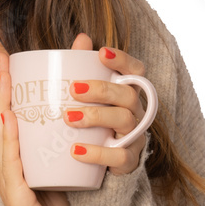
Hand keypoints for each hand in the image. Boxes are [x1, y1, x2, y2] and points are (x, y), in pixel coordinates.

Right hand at [0, 50, 73, 205]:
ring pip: (0, 137)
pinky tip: (9, 119)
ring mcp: (7, 181)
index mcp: (14, 159)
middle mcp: (5, 167)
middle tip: (2, 58)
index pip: (6, 118)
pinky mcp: (15, 196)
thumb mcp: (59, 170)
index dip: (5, 89)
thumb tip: (77, 113)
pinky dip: (9, 140)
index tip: (8, 60)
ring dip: (0, 105)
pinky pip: (11, 163)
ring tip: (4, 79)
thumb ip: (62, 145)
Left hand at [66, 34, 148, 176]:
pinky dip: (97, 153)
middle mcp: (136, 112)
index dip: (123, 60)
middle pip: (129, 94)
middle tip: (73, 89)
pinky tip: (75, 151)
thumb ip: (83, 69)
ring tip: (68, 117)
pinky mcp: (128, 161)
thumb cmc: (91, 124)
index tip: (101, 52)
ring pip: (125, 120)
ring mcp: (134, 137)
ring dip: (96, 116)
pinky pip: (119, 156)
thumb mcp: (85, 98)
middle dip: (101, 89)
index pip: (136, 71)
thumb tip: (82, 38)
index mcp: (126, 93)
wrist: (96, 168)